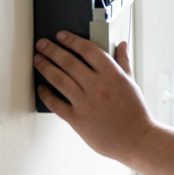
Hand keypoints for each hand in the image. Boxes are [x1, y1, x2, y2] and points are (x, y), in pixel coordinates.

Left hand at [33, 31, 154, 164]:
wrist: (136, 138)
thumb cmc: (135, 110)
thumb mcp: (131, 82)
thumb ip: (123, 61)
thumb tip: (121, 44)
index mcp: (112, 74)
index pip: (88, 50)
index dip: (72, 40)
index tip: (61, 35)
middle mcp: (97, 86)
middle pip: (69, 62)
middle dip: (52, 50)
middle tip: (42, 44)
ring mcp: (86, 103)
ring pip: (59, 80)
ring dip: (45, 67)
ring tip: (37, 60)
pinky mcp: (77, 120)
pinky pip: (56, 104)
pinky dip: (46, 94)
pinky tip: (41, 87)